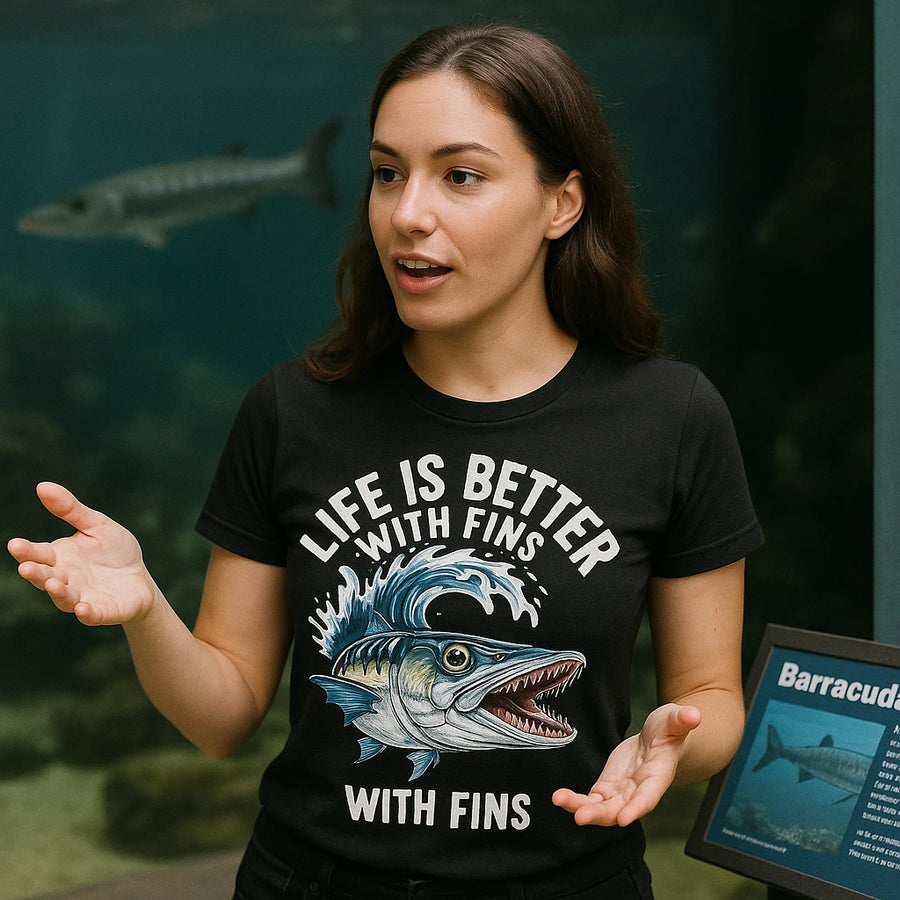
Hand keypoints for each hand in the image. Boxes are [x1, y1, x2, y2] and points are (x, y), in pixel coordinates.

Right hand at [7, 482, 155, 625]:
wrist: (140, 578)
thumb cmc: (114, 551)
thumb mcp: (96, 525)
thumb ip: (71, 510)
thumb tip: (42, 486)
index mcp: (60, 557)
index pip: (38, 553)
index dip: (26, 551)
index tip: (15, 545)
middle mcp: (65, 579)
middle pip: (45, 577)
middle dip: (36, 573)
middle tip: (26, 567)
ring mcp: (81, 597)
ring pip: (64, 597)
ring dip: (57, 592)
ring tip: (54, 584)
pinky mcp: (102, 611)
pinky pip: (92, 614)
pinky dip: (86, 613)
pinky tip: (82, 608)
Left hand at [552, 703, 700, 826]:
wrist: (658, 740)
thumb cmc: (670, 729)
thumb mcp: (674, 720)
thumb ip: (681, 720)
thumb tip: (694, 714)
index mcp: (657, 777)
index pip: (648, 797)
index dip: (636, 808)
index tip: (622, 819)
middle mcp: (638, 791)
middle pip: (620, 809)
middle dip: (601, 814)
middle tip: (581, 818)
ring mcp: (622, 792)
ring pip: (601, 807)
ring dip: (581, 807)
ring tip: (560, 800)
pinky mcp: (608, 787)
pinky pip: (591, 799)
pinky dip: (576, 801)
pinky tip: (558, 798)